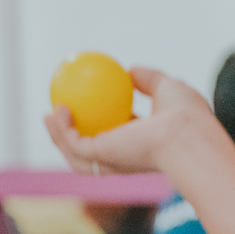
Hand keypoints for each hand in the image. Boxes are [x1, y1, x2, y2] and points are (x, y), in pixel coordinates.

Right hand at [44, 67, 223, 177]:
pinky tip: (58, 110)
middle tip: (56, 116)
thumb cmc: (185, 116)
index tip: (85, 107)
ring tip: (47, 115)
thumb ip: (148, 79)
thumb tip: (131, 71)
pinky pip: (75, 144)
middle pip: (90, 155)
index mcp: (140, 146)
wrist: (187, 134)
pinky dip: (63, 130)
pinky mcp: (103, 158)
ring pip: (77, 157)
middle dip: (69, 141)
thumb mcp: (166, 87)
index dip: (97, 126)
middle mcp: (124, 159)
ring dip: (58, 138)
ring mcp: (113, 162)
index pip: (114, 139)